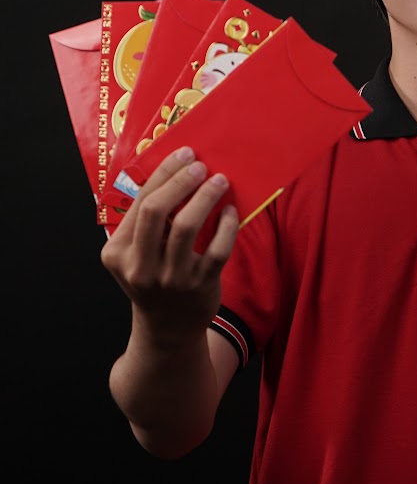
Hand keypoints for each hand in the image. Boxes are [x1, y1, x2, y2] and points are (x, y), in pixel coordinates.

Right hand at [100, 145, 239, 336]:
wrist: (168, 329)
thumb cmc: (155, 280)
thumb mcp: (138, 255)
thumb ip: (148, 223)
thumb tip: (178, 173)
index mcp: (118, 252)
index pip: (140, 202)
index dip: (163, 174)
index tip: (184, 154)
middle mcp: (140, 267)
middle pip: (156, 210)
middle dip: (180, 181)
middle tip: (201, 166)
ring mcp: (170, 279)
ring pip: (186, 227)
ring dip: (205, 197)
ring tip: (220, 181)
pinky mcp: (199, 286)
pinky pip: (217, 249)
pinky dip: (226, 226)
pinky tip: (231, 212)